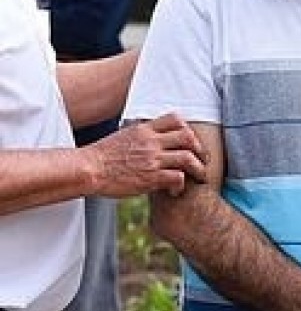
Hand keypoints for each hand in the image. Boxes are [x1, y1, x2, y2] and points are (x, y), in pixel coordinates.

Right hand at [85, 113, 206, 197]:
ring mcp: (152, 159)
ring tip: (200, 177)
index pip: (176, 119)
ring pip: (188, 158)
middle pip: (188, 137)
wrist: (87, 169)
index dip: (188, 129)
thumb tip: (154, 136)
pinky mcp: (150, 177)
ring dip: (198, 169)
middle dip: (200, 150)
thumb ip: (142, 135)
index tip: (191, 141)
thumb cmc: (102, 156)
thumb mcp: (123, 136)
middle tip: (203, 160)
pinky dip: (182, 185)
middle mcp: (151, 142)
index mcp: (144, 129)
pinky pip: (178, 178)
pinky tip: (176, 191)